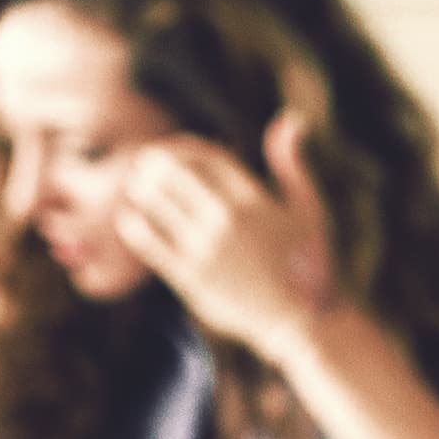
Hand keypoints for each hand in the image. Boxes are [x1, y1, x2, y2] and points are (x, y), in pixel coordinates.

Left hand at [114, 114, 337, 357]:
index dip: (182, 148)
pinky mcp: (192, 278)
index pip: (207, 156)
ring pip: (158, 205)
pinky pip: (151, 244)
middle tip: (143, 162)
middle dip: (155, 163)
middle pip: (176, 175)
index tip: (171, 151)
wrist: (302, 320)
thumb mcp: (309, 208)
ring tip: (134, 187)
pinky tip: (129, 220)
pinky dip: (135, 226)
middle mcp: (228, 220)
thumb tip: (288, 118)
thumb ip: (292, 163)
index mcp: (255, 199)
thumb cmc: (308, 261)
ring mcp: (208, 250)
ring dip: (141, 190)